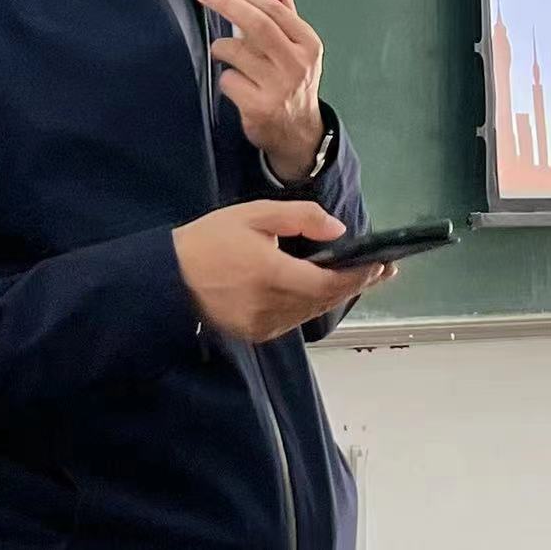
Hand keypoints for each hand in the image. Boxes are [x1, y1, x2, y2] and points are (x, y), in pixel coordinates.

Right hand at [171, 201, 389, 342]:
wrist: (167, 278)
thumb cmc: (212, 240)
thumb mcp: (255, 214)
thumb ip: (300, 218)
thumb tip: (338, 229)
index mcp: (271, 275)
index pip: (328, 283)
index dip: (358, 276)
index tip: (382, 264)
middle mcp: (270, 307)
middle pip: (325, 300)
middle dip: (356, 284)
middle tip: (383, 270)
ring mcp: (262, 325)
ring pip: (312, 312)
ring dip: (335, 295)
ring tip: (360, 277)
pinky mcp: (255, 334)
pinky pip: (294, 320)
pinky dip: (312, 304)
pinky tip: (322, 290)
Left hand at [195, 0, 324, 182]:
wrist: (298, 132)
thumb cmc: (293, 79)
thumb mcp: (298, 44)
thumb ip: (284, 9)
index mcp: (307, 42)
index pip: (274, 8)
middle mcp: (296, 63)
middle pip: (257, 24)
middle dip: (226, 3)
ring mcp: (278, 87)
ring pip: (235, 52)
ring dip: (223, 49)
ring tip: (229, 56)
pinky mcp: (259, 107)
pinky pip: (228, 80)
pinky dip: (227, 78)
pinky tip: (239, 85)